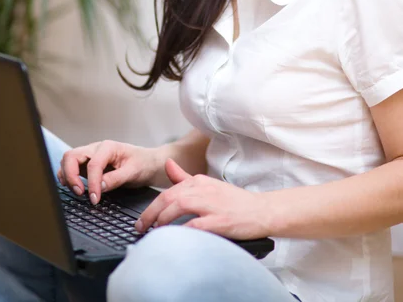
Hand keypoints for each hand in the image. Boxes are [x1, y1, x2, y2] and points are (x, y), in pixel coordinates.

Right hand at [58, 140, 161, 204]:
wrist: (147, 163)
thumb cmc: (142, 164)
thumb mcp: (134, 171)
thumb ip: (116, 179)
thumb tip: (99, 187)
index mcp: (108, 147)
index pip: (93, 164)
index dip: (92, 183)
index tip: (95, 199)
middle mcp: (95, 148)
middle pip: (71, 156)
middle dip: (71, 175)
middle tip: (80, 193)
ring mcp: (90, 155)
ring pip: (67, 161)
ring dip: (67, 176)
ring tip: (78, 192)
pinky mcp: (87, 164)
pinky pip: (71, 167)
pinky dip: (68, 177)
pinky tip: (75, 187)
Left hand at [135, 158, 272, 239]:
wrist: (262, 211)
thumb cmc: (235, 202)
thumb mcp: (208, 185)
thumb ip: (184, 177)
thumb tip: (167, 164)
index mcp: (199, 181)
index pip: (168, 191)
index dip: (151, 206)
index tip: (142, 219)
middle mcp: (203, 189)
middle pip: (169, 197)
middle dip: (151, 213)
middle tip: (141, 227)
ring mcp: (212, 204)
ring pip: (179, 206)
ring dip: (162, 220)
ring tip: (154, 232)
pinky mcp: (220, 221)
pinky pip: (195, 225)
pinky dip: (181, 231)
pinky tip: (174, 238)